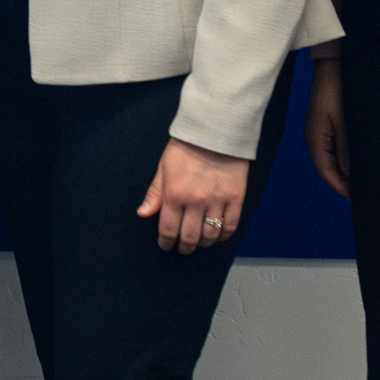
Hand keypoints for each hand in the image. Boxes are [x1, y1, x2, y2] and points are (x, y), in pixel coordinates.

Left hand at [137, 137, 249, 253]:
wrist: (215, 132)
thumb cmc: (186, 148)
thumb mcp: (163, 168)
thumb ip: (155, 194)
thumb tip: (143, 214)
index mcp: (175, 193)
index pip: (168, 229)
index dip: (166, 243)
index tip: (166, 245)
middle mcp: (196, 201)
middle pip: (190, 237)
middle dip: (184, 247)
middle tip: (183, 248)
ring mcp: (218, 201)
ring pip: (210, 235)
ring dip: (203, 243)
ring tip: (199, 241)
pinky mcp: (236, 198)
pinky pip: (230, 226)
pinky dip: (223, 236)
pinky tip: (217, 235)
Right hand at [304, 57, 349, 197]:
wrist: (334, 63)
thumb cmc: (338, 90)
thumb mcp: (344, 121)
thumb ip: (346, 149)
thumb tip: (349, 174)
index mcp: (315, 137)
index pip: (325, 171)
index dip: (340, 186)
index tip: (357, 199)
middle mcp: (314, 135)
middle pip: (327, 166)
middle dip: (343, 181)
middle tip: (364, 193)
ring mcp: (318, 128)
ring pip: (330, 158)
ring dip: (344, 170)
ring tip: (362, 181)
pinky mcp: (325, 121)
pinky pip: (333, 147)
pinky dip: (344, 158)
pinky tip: (356, 161)